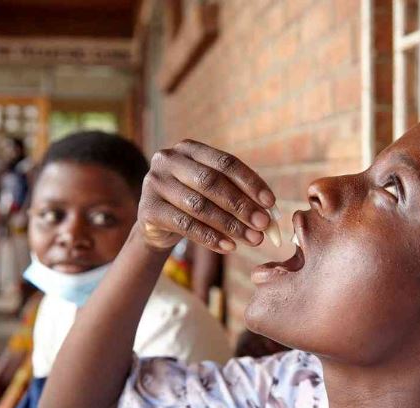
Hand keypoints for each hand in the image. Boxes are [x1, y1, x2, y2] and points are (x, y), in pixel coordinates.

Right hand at [138, 140, 275, 253]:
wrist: (157, 224)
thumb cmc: (194, 203)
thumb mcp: (215, 192)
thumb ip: (240, 195)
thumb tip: (272, 214)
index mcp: (189, 149)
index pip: (226, 162)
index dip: (250, 182)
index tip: (270, 203)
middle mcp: (168, 159)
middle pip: (211, 182)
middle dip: (241, 205)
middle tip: (263, 224)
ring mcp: (155, 183)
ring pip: (199, 205)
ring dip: (230, 225)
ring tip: (252, 239)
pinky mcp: (148, 209)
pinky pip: (184, 225)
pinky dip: (210, 237)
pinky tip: (229, 247)